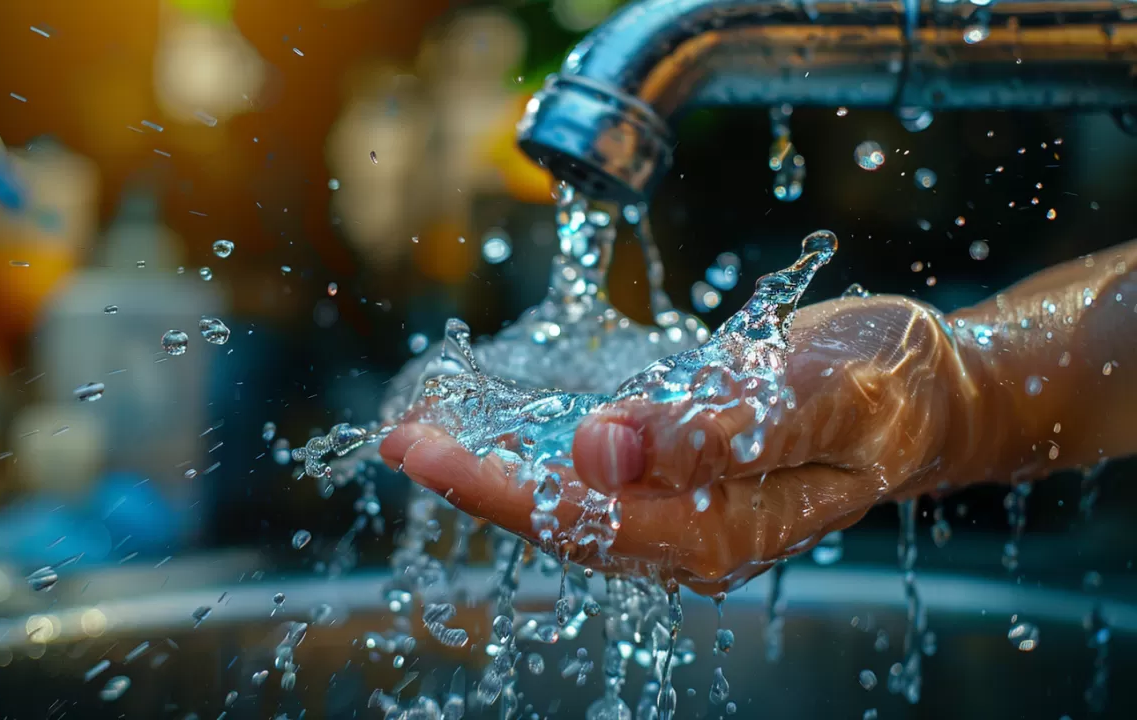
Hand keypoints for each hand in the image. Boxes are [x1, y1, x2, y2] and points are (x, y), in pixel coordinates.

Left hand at [381, 295, 969, 593]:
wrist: (927, 395)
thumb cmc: (886, 387)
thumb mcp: (821, 392)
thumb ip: (718, 426)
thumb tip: (600, 450)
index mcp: (719, 527)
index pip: (579, 518)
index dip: (490, 486)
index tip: (417, 449)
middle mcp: (690, 536)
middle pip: (558, 520)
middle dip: (473, 480)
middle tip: (396, 433)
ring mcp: (684, 515)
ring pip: (569, 505)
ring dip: (495, 470)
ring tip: (428, 430)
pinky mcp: (683, 484)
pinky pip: (593, 482)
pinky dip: (538, 456)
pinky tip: (502, 429)